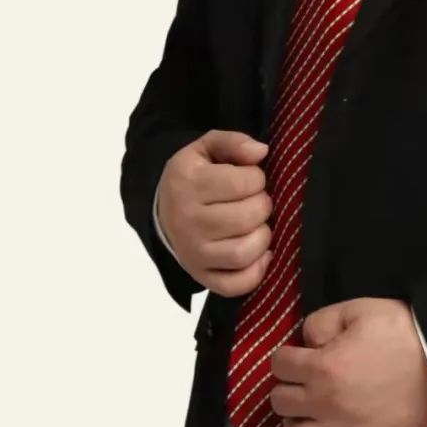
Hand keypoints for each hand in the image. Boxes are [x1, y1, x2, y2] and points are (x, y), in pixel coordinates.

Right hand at [157, 129, 274, 295]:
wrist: (164, 212)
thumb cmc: (194, 177)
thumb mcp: (207, 149)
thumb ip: (233, 142)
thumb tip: (261, 152)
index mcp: (187, 183)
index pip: (244, 182)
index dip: (257, 178)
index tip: (250, 179)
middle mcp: (187, 221)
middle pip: (248, 217)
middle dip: (262, 205)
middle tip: (255, 201)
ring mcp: (193, 254)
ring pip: (244, 252)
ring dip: (262, 236)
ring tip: (256, 225)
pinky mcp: (202, 277)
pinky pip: (237, 284)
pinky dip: (257, 271)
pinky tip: (259, 253)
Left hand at [271, 297, 426, 426]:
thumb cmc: (402, 334)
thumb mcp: (360, 310)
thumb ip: (322, 321)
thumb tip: (305, 340)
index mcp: (322, 367)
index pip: (279, 365)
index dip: (286, 356)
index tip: (298, 354)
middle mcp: (324, 403)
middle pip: (280, 401)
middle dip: (286, 386)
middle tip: (302, 380)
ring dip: (294, 421)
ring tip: (306, 411)